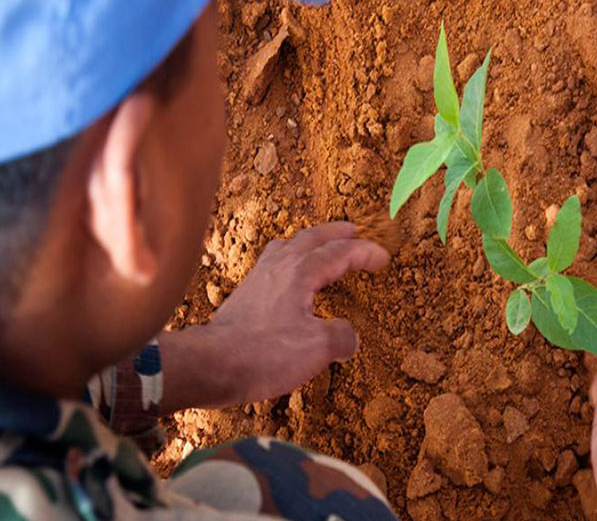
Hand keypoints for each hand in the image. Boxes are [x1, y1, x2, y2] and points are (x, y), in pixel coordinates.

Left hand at [158, 222, 388, 411]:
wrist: (212, 365)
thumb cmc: (263, 354)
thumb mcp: (316, 348)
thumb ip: (340, 336)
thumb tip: (349, 336)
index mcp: (301, 272)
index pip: (340, 253)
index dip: (365, 253)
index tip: (383, 258)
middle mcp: (278, 267)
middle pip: (311, 238)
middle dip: (335, 233)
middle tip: (353, 231)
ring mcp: (258, 278)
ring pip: (287, 247)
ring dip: (309, 243)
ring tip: (320, 248)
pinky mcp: (245, 295)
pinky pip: (272, 264)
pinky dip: (289, 261)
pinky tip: (288, 279)